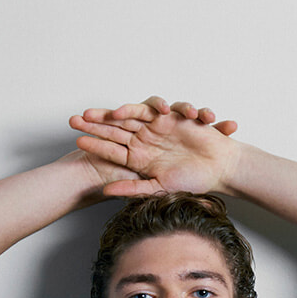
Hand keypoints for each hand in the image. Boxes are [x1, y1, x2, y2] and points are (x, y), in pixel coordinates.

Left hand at [69, 96, 240, 197]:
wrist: (219, 169)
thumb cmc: (192, 181)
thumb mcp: (159, 188)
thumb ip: (132, 189)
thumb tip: (106, 191)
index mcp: (138, 158)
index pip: (111, 149)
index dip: (95, 144)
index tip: (78, 141)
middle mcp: (144, 139)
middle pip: (115, 127)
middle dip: (96, 122)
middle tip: (77, 119)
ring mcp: (156, 126)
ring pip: (133, 114)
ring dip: (121, 111)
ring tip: (112, 113)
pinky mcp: (172, 115)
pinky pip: (160, 106)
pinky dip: (157, 106)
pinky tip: (152, 111)